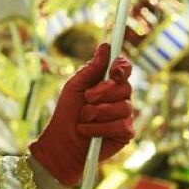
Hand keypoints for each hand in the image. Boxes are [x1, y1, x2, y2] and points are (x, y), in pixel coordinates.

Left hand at [29, 43, 133, 187]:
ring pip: (123, 107)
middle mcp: (120, 97)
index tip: (114, 70)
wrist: (62, 141)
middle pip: (125, 87)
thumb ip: (91, 69)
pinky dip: (100, 128)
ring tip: (83, 119)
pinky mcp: (126, 133)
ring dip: (97, 113)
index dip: (122, 67)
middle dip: (102, 92)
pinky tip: (89, 132)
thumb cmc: (67, 112)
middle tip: (86, 99)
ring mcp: (125, 115)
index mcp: (108, 83)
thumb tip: (106, 46)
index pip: (124, 69)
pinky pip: (121, 125)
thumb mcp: (75, 87)